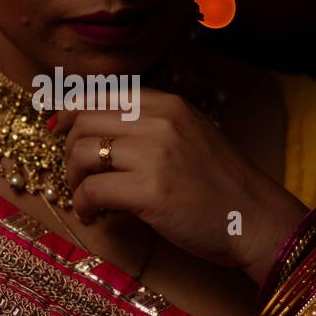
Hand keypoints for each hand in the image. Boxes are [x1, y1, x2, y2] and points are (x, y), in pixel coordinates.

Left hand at [50, 88, 308, 286]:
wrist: (257, 219)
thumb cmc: (223, 186)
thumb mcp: (191, 136)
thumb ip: (152, 127)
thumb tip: (98, 131)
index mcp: (168, 104)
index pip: (100, 96)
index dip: (70, 112)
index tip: (57, 130)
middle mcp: (160, 121)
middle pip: (84, 122)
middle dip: (69, 151)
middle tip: (77, 178)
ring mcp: (154, 154)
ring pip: (82, 153)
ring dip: (74, 180)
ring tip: (87, 200)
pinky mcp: (150, 190)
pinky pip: (92, 189)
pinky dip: (84, 205)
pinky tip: (96, 216)